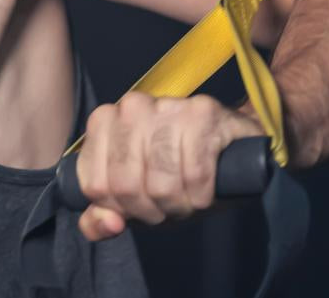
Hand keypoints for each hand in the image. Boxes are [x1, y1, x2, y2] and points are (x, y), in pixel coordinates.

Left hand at [74, 93, 264, 240]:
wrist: (231, 149)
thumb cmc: (175, 173)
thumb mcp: (133, 199)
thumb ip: (102, 217)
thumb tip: (109, 223)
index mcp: (102, 121)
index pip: (97, 186)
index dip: (122, 209)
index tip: (141, 208)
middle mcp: (131, 107)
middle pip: (126, 185)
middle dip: (151, 210)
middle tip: (168, 207)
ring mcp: (167, 105)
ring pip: (160, 183)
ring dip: (178, 205)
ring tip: (187, 200)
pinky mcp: (204, 112)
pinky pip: (195, 173)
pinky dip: (202, 195)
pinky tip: (206, 191)